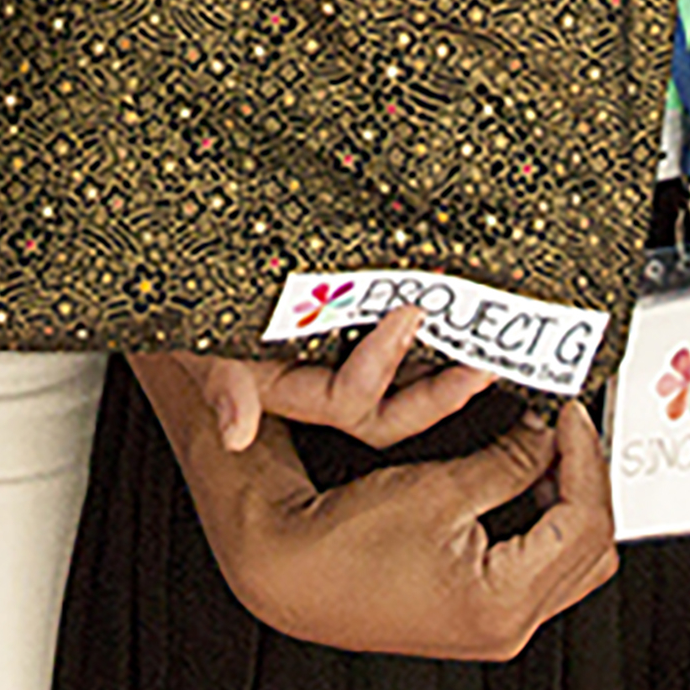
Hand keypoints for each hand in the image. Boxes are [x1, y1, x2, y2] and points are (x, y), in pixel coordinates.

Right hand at [170, 306, 498, 455]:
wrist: (199, 255)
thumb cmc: (197, 301)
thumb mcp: (206, 342)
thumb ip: (223, 382)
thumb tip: (235, 434)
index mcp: (295, 391)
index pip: (351, 400)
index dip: (383, 364)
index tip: (411, 312)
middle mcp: (326, 382)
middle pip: (393, 415)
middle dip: (439, 395)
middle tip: (483, 366)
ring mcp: (346, 356)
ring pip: (408, 386)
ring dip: (449, 373)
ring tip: (491, 353)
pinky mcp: (364, 322)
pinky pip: (411, 349)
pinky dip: (441, 339)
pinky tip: (472, 320)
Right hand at [177, 390, 618, 662]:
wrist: (290, 572)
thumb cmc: (343, 543)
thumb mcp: (438, 486)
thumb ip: (509, 460)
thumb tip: (546, 434)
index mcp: (503, 602)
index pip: (584, 523)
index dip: (584, 458)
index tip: (570, 414)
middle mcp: (506, 628)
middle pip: (589, 551)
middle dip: (586, 483)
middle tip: (568, 431)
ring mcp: (494, 628)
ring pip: (570, 565)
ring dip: (569, 506)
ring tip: (548, 453)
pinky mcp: (478, 617)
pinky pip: (539, 573)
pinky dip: (544, 527)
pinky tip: (524, 487)